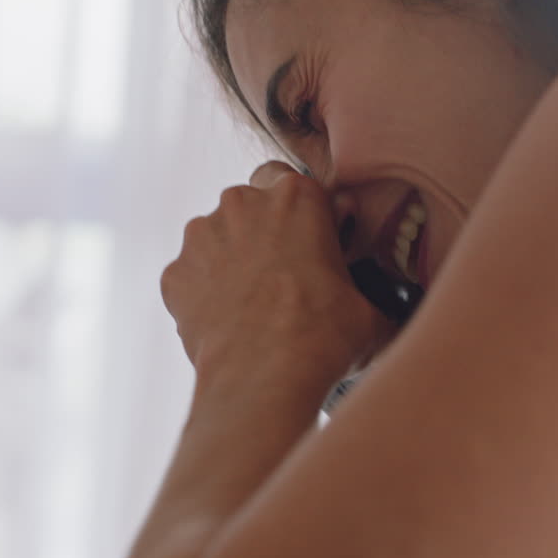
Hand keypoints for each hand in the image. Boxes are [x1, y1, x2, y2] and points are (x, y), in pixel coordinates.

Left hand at [161, 161, 394, 409]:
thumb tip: (382, 308)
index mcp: (295, 197)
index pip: (290, 180)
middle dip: (261, 232)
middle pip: (249, 205)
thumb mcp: (369, 309)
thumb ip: (370, 290)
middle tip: (282, 275)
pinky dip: (204, 293)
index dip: (299, 211)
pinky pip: (190, 276)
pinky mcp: (174, 273)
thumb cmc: (322, 336)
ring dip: (230, 259)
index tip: (308, 239)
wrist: (265, 377)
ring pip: (216, 237)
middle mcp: (242, 203)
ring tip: (252, 303)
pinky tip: (227, 322)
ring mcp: (201, 236)